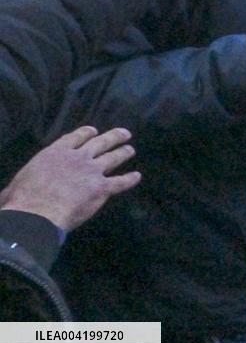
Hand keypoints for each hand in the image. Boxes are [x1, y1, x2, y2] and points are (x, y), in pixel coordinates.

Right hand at [0, 127, 140, 231]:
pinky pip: (120, 182)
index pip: (75, 137)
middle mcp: (77, 158)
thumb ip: (20, 185)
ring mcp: (91, 171)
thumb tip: (7, 197)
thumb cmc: (21, 199)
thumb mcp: (16, 184)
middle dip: (113, 136)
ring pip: (113, 158)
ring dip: (123, 153)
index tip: (94, 130)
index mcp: (55, 153)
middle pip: (100, 143)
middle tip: (125, 133)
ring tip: (131, 149)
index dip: (86, 133)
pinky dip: (129, 180)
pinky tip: (137, 177)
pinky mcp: (101, 188)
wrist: (37, 212)